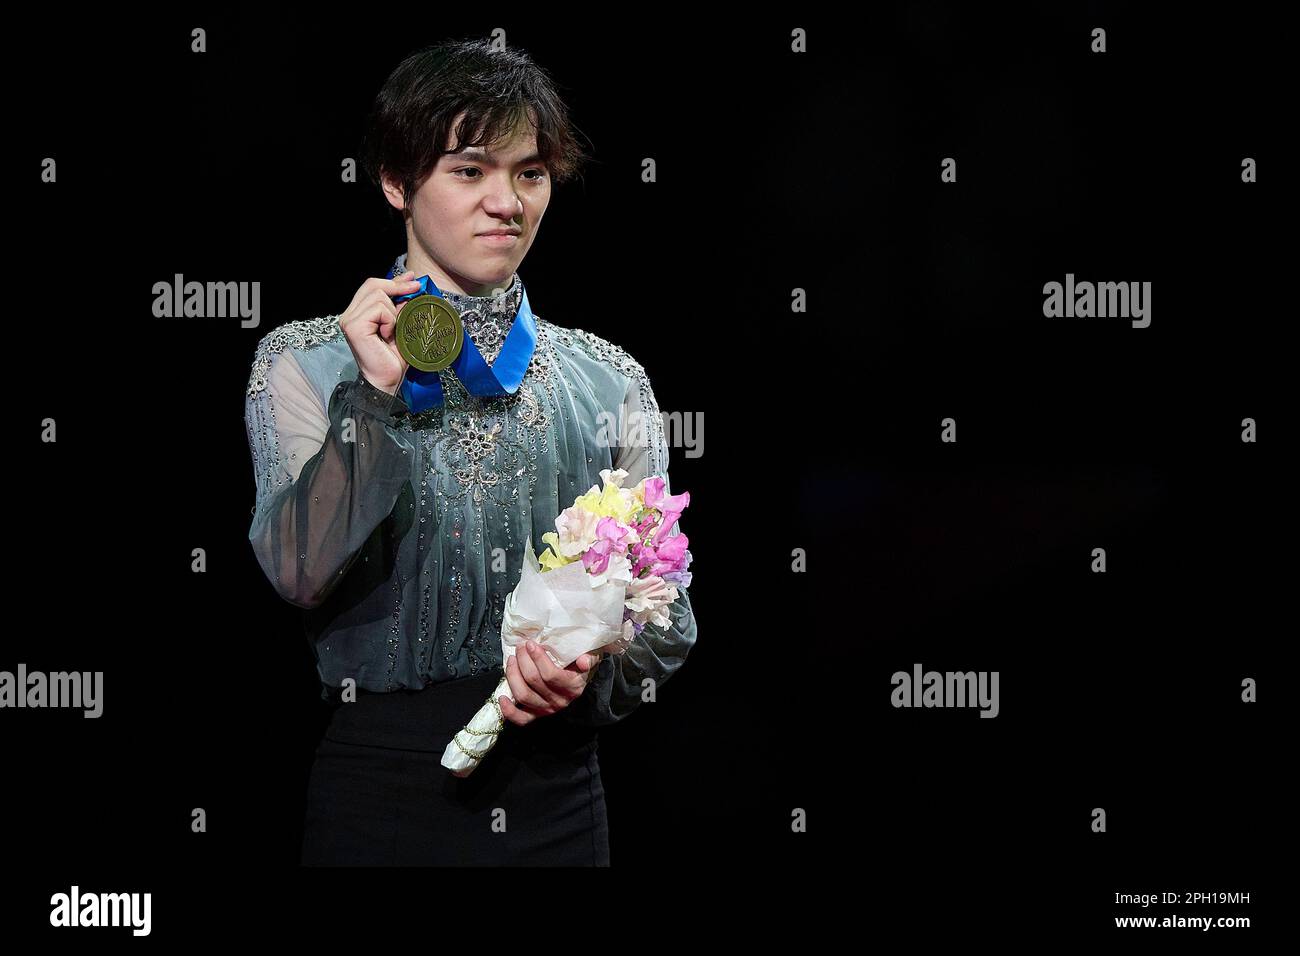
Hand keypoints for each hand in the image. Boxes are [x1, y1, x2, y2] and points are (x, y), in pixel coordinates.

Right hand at [339, 271, 419, 393]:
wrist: (387, 381)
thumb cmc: (393, 359)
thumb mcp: (400, 326)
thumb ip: (399, 307)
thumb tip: (410, 284)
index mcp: (357, 314)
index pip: (372, 287)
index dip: (393, 281)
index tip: (412, 278)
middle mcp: (349, 315)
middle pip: (372, 285)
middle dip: (397, 286)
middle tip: (416, 289)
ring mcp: (349, 320)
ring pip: (378, 295)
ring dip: (393, 312)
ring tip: (393, 331)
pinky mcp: (354, 327)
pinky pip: (379, 309)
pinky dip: (390, 320)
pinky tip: (388, 335)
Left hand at [499, 641, 601, 725]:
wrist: (579, 680)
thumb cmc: (580, 664)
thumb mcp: (590, 657)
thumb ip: (589, 658)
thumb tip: (583, 661)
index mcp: (573, 687)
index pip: (551, 675)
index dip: (538, 658)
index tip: (530, 644)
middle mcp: (560, 700)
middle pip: (533, 681)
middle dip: (523, 661)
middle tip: (520, 647)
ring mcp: (547, 709)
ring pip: (524, 695)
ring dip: (513, 675)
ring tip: (512, 660)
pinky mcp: (537, 715)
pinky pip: (521, 718)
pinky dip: (509, 711)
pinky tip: (502, 698)